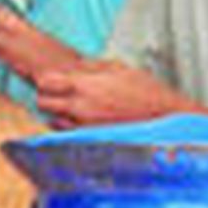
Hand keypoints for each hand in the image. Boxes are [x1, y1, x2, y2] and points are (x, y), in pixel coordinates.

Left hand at [35, 59, 207, 127]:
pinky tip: (85, 121)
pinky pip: (70, 135)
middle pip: (42, 104)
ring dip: (59, 115)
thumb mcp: (120, 68)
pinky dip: (71, 128)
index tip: (54, 80)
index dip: (47, 80)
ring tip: (76, 109)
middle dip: (47, 98)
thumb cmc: (146, 91)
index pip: (45, 83)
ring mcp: (85, 127)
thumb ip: (93, 66)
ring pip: (54, 122)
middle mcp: (81, 109)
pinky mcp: (92, 141)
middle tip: (60, 95)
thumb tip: (75, 66)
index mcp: (87, 87)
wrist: (165, 119)